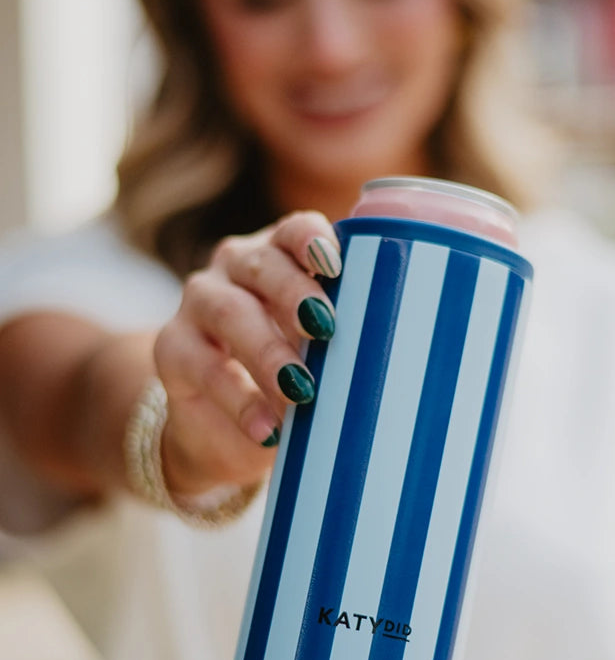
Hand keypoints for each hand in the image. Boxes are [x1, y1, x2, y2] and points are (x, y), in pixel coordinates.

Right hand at [153, 212, 340, 495]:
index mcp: (281, 255)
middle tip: (326, 329)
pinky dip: (240, 401)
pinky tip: (267, 429)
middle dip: (295, 295)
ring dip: (267, 352)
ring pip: (229, 312)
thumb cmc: (297, 374)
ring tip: (300, 392)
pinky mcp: (172, 348)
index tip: (334, 264)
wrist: (229, 426)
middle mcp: (236, 268)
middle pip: (262, 265)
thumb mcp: (324, 354)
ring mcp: (198, 304)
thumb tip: (397, 356)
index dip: (312, 240)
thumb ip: (349, 339)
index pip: (295, 230)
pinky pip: (203, 367)